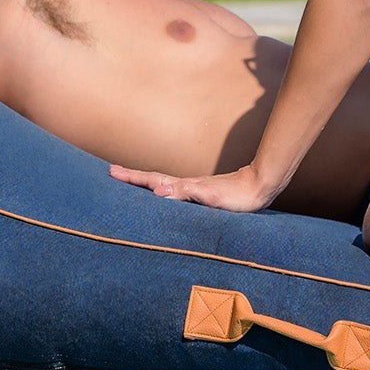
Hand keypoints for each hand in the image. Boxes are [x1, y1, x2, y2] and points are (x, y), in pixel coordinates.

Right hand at [109, 163, 277, 211]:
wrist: (259, 187)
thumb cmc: (236, 195)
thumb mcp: (210, 196)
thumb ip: (185, 193)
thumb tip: (157, 193)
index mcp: (183, 186)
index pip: (151, 181)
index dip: (131, 177)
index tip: (111, 172)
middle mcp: (185, 187)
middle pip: (153, 180)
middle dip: (132, 178)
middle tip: (112, 173)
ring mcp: (193, 191)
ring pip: (163, 186)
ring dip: (145, 185)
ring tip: (130, 184)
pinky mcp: (203, 197)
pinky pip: (175, 194)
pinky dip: (162, 193)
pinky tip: (164, 198)